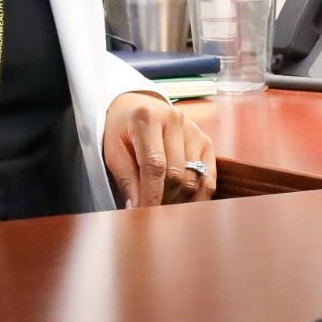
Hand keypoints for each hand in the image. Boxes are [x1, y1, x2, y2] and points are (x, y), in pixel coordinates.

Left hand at [102, 92, 215, 206]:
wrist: (138, 106)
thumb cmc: (122, 131)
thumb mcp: (113, 150)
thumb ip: (126, 179)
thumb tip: (137, 209)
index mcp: (147, 118)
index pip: (154, 165)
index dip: (151, 194)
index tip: (145, 215)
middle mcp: (174, 120)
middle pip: (177, 174)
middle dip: (164, 199)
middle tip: (152, 214)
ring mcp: (193, 130)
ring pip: (194, 179)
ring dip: (180, 200)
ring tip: (164, 207)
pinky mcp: (206, 141)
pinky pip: (208, 178)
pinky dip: (197, 196)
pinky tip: (184, 204)